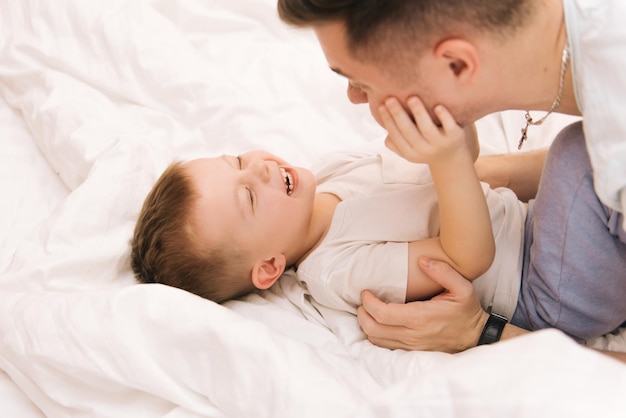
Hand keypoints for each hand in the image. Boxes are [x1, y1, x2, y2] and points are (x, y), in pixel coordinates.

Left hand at [357, 258, 488, 352]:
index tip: (366, 292)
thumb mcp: (462, 287)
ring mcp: (411, 346)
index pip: (382, 314)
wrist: (476, 336)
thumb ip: (443, 271)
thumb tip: (422, 261)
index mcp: (420, 318)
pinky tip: (377, 323)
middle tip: (363, 301)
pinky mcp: (411, 352)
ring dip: (366, 325)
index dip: (368, 303)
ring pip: (376, 340)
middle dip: (362, 314)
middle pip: (373, 329)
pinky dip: (375, 335)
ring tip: (367, 311)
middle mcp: (412, 335)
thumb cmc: (466, 311)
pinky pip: (384, 347)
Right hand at [380, 96, 466, 165]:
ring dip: (419, 113)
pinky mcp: (455, 137)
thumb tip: (383, 122)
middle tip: (391, 98)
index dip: (387, 120)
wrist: (450, 158)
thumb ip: (395, 140)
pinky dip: (444, 116)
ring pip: (427, 128)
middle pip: (408, 131)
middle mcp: (423, 150)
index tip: (381, 105)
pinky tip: (438, 106)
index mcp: (409, 152)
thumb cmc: (425, 147)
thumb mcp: (408, 149)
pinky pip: (449, 126)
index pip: (395, 135)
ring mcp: (440, 144)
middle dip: (398, 114)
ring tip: (412, 98)